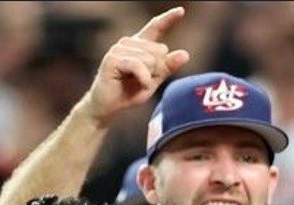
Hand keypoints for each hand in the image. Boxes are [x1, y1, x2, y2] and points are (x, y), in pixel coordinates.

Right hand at [86, 6, 190, 125]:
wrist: (109, 106)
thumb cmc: (130, 91)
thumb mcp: (154, 80)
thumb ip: (167, 67)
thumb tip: (185, 53)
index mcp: (140, 45)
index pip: (156, 28)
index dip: (168, 19)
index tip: (181, 10)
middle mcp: (128, 42)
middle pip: (160, 51)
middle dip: (157, 71)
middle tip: (142, 80)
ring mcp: (119, 49)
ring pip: (151, 59)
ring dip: (148, 77)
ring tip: (135, 82)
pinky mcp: (112, 59)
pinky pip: (139, 65)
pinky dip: (143, 78)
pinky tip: (138, 83)